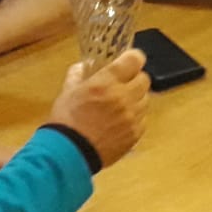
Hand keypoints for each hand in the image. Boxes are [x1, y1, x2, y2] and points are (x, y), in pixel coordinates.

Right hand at [48, 47, 150, 169]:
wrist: (69, 153)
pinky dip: (134, 118)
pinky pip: (142, 119)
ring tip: (120, 105)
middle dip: (135, 79)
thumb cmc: (66, 120)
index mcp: (107, 82)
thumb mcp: (67, 92)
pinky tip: (120, 122)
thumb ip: (77, 75)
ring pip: (145, 100)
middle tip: (123, 84)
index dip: (133, 58)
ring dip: (135, 99)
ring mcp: (132, 117)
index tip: (129, 60)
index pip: (134, 60)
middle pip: (145, 79)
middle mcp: (124, 97)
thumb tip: (83, 66)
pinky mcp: (135, 134)